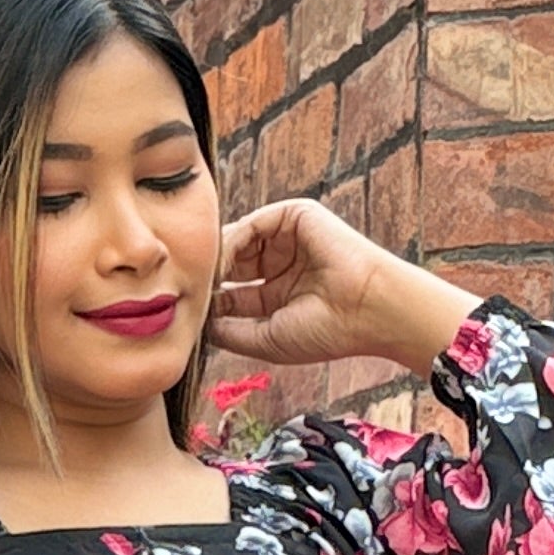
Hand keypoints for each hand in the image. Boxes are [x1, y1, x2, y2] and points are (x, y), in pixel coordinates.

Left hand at [212, 200, 479, 380]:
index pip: (231, 294)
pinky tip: (221, 262)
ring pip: (236, 243)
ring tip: (202, 279)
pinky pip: (251, 224)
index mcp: (278, 296)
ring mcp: (288, 240)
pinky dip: (232, 241)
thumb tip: (195, 322)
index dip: (208, 302)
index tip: (186, 312)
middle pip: (230, 265)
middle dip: (208, 278)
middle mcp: (280, 266)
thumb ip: (227, 331)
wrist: (368, 310)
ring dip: (216, 260)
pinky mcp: (295, 216)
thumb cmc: (326, 331)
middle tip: (185, 290)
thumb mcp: (266, 338)